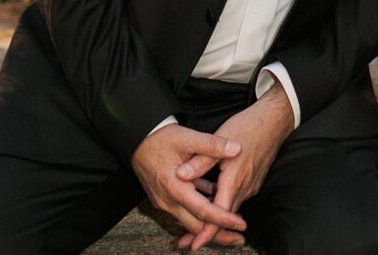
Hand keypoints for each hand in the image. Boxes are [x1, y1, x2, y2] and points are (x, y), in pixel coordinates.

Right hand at [130, 125, 245, 243]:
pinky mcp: (163, 198)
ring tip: (230, 224)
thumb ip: (213, 145)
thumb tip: (237, 148)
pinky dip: (199, 212)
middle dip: (217, 234)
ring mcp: (164, 201)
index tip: (241, 224)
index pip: (203, 211)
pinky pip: (183, 211)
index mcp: (175, 188)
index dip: (223, 219)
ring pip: (189, 220)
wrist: (136, 139)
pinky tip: (214, 204)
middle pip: (195, 226)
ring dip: (208, 224)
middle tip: (239, 237)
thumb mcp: (188, 138)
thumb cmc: (162, 138)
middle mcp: (168, 200)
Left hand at [178, 85, 296, 249]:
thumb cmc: (247, 127)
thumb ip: (200, 161)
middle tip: (186, 242)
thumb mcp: (219, 139)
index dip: (206, 232)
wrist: (274, 121)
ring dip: (214, 219)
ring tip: (195, 227)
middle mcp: (245, 187)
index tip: (194, 245)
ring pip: (230, 208)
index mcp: (235, 179)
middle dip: (207, 231)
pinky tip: (211, 203)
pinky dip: (223, 205)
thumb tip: (180, 175)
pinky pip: (236, 198)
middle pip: (225, 217)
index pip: (219, 214)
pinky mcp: (253, 180)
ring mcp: (251, 185)